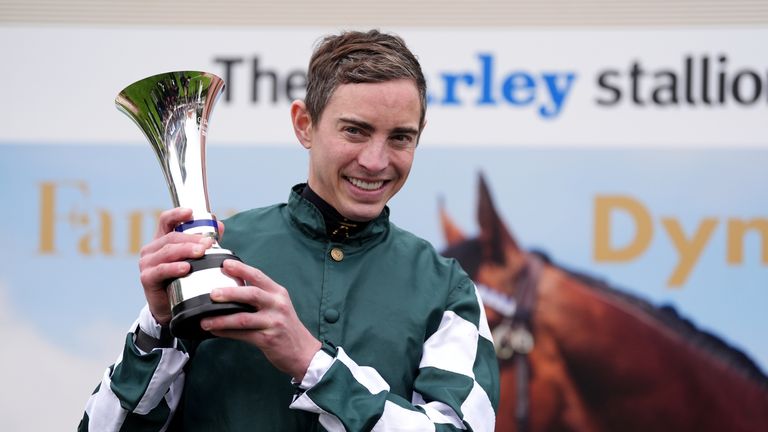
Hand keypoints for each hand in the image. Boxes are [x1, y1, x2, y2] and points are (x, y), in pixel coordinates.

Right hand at [138, 208, 223, 324]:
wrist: (168, 308)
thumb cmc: (181, 279)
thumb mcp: (193, 259)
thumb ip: (205, 242)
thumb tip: (220, 225)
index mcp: (162, 240)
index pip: (166, 221)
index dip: (177, 214)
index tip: (191, 212)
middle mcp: (151, 249)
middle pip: (172, 237)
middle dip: (192, 238)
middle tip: (209, 242)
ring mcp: (147, 263)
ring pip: (168, 251)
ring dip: (186, 250)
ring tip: (201, 252)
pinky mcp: (147, 278)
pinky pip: (161, 270)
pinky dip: (174, 268)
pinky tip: (186, 268)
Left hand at [200, 259, 321, 380]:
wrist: (302, 351)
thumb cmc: (286, 326)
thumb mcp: (278, 305)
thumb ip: (260, 296)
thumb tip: (231, 289)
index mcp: (278, 293)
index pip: (258, 276)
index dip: (241, 269)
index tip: (225, 264)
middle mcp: (277, 305)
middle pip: (251, 294)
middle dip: (229, 293)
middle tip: (212, 293)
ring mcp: (274, 322)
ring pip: (243, 318)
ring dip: (222, 319)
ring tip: (205, 321)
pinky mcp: (268, 339)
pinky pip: (242, 335)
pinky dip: (226, 333)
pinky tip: (215, 331)